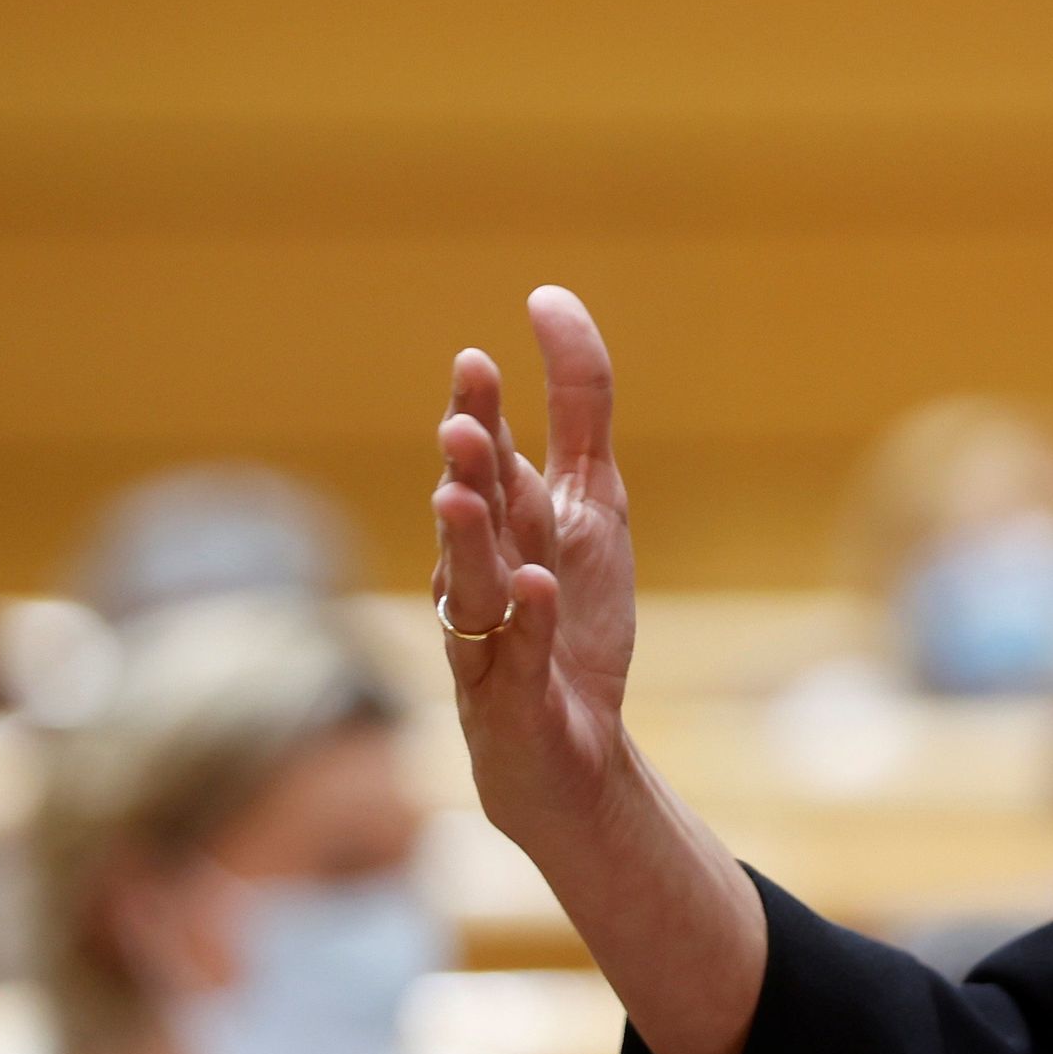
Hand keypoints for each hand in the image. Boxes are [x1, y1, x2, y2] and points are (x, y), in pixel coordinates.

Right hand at [432, 285, 638, 847]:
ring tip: (463, 494)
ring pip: (467, 585)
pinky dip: (529, 623)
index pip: (485, 458)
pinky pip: (519, 658)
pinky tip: (535, 588)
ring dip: (466, 540)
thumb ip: (577, 408)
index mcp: (501, 525)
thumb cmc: (569, 618)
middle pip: (470, 514)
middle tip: (461, 424)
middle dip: (464, 470)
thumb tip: (551, 299)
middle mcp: (481, 575)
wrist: (570, 754)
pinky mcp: (513, 703)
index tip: (478, 359)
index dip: (482, 411)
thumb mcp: (592, 502)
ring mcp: (491, 641)